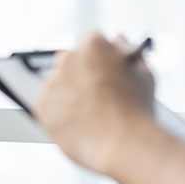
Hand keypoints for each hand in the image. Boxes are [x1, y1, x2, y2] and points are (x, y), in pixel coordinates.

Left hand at [34, 33, 155, 173]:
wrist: (123, 144)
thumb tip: (118, 39)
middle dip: (81, 74)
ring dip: (68, 93)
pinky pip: (48, 106)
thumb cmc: (137, 110)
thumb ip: (127, 50)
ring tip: (90, 114)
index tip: (105, 70)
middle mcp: (68, 59)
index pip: (90, 43)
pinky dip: (59, 113)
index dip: (100, 59)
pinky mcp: (41, 107)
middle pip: (70, 61)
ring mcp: (52, 83)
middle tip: (96, 95)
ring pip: (57, 84)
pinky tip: (78, 123)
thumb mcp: (143, 73)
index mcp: (92, 44)